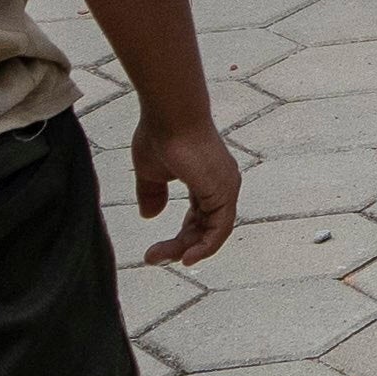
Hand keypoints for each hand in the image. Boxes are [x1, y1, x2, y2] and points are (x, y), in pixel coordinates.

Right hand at [128, 115, 240, 265]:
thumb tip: (150, 216)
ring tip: (162, 259)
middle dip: (179, 246)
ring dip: (188, 249)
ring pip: (213, 231)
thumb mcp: (151, 173)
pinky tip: (186, 256)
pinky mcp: (224, 190)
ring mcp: (226, 187)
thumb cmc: (160, 135)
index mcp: (207, 179)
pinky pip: (220, 228)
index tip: (157, 251)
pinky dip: (206, 246)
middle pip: (205, 227)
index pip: (200, 217)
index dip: (183, 236)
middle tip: (152, 258)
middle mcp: (222, 184)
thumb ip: (152, 194)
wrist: (169, 116)